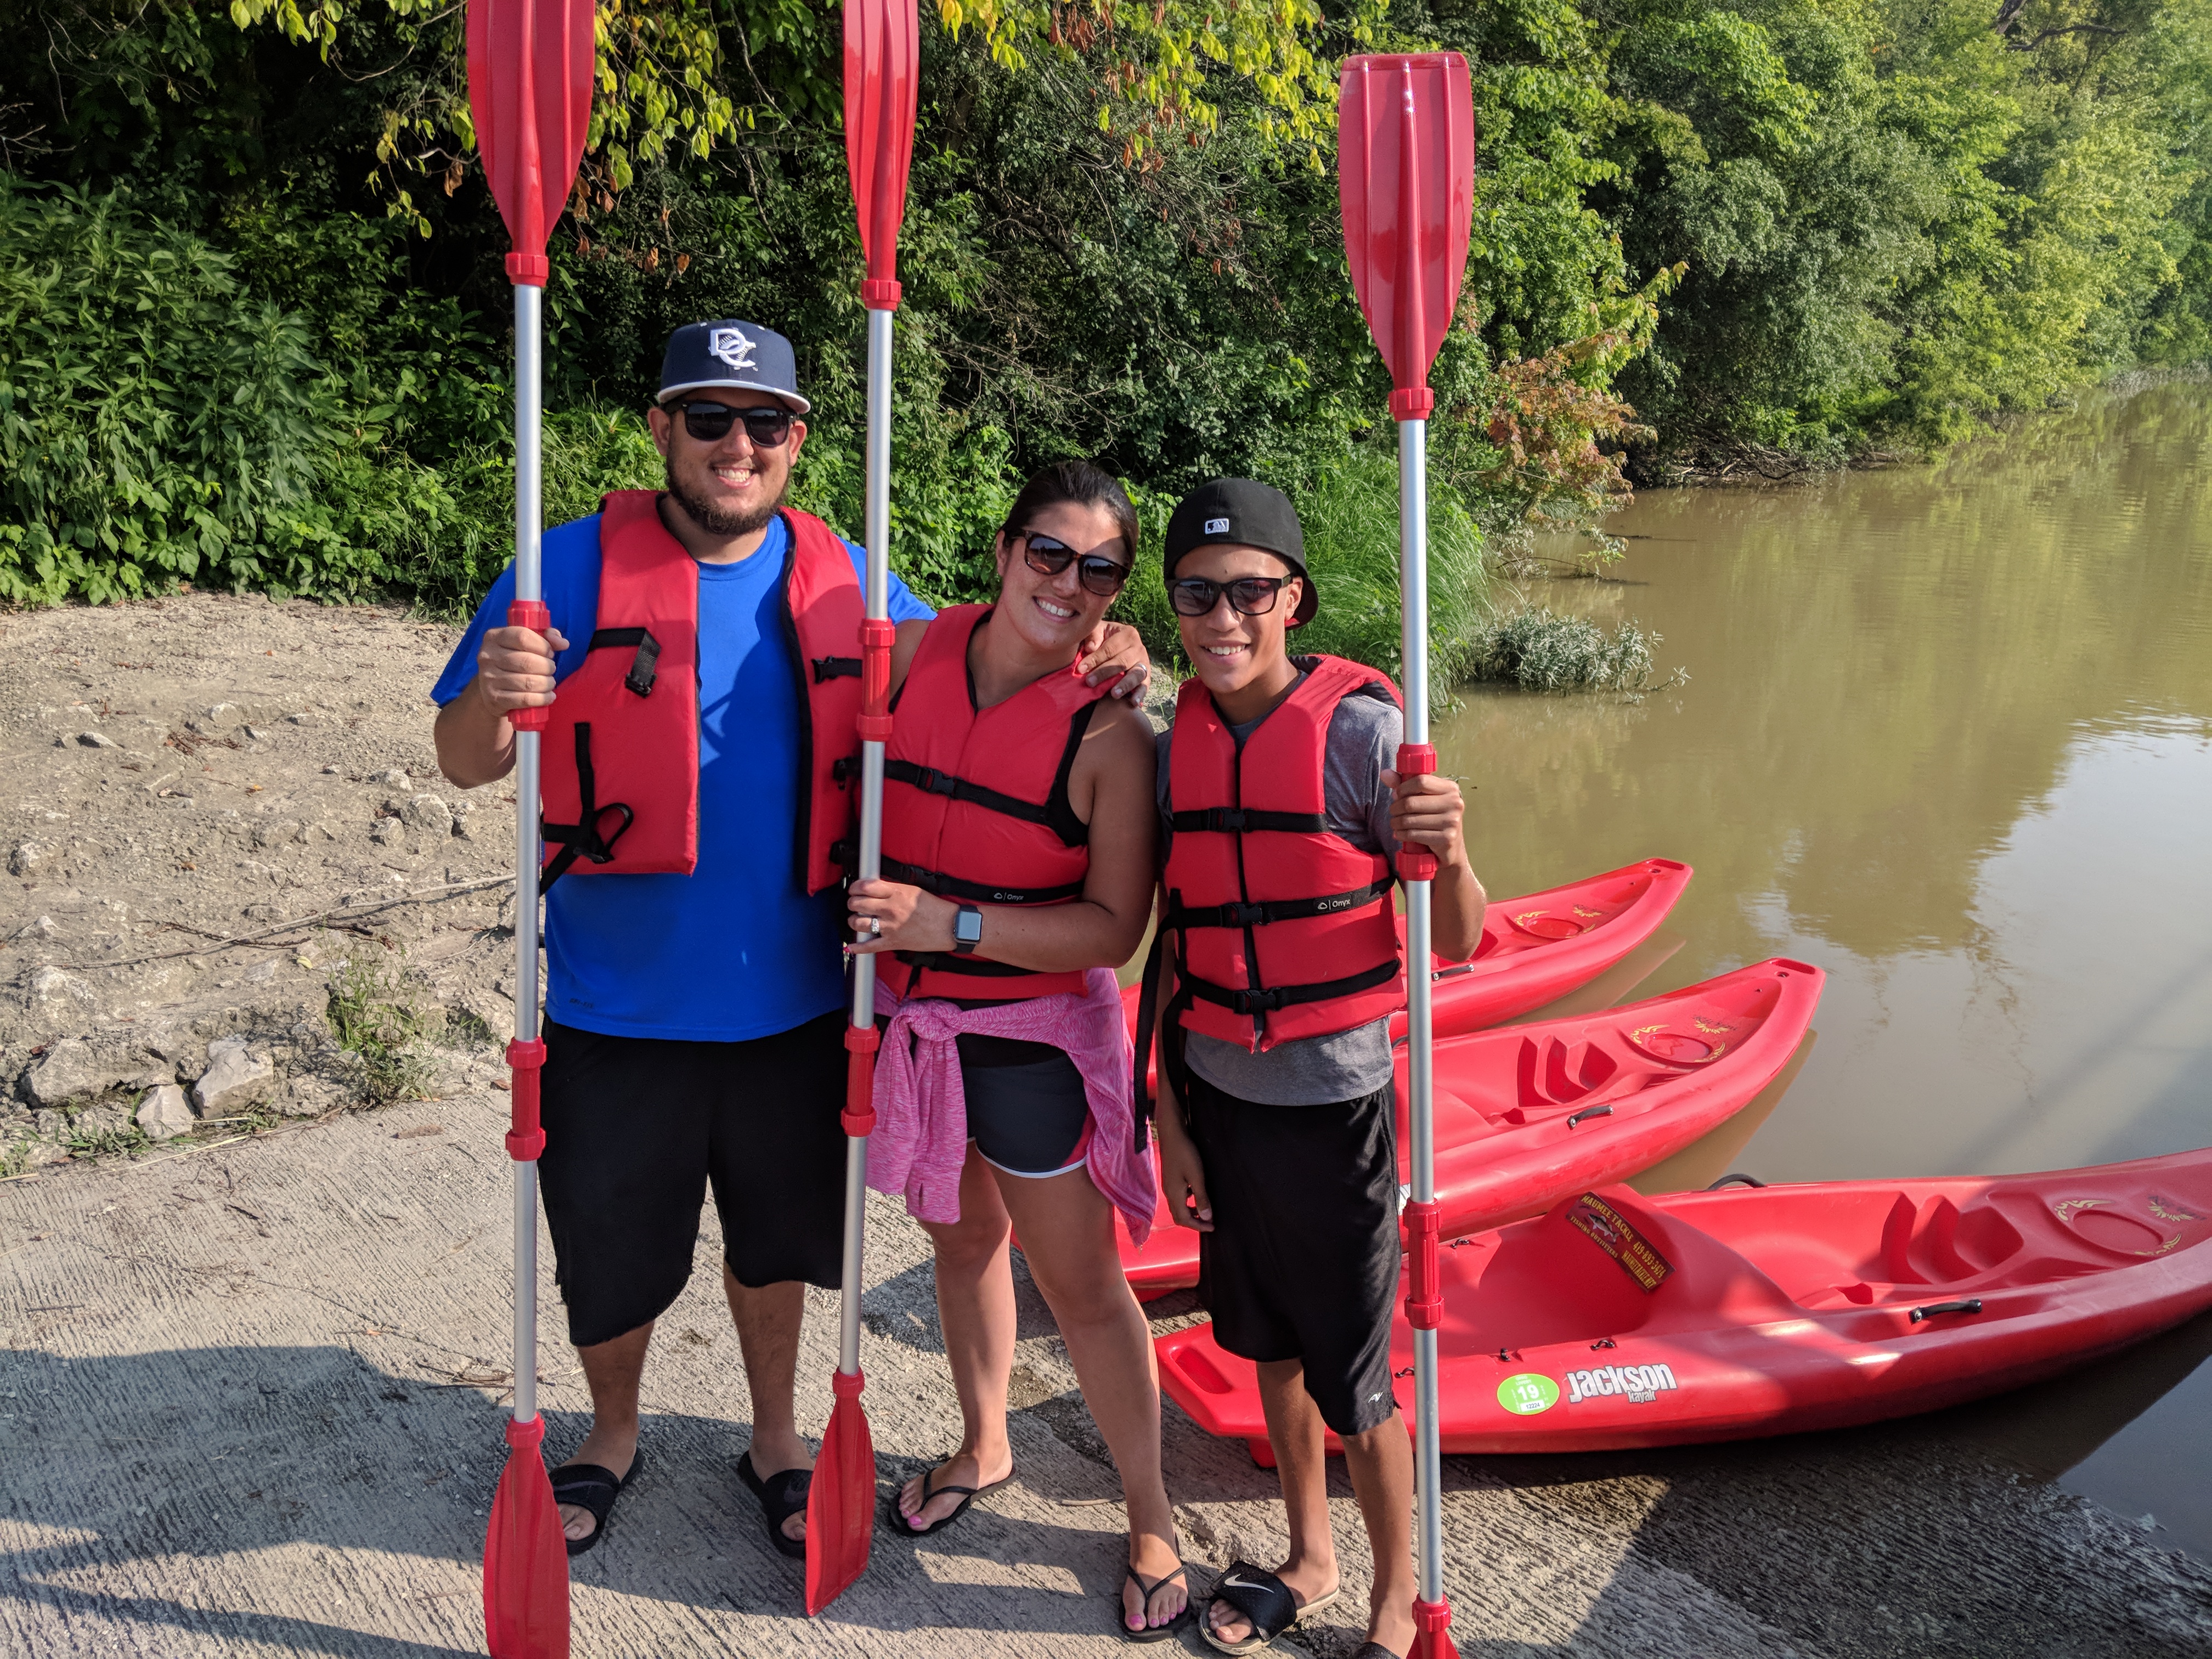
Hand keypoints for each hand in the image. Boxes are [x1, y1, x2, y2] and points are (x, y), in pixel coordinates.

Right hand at [472, 623, 569, 715]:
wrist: (491, 691)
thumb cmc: (514, 663)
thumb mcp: (526, 644)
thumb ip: (546, 637)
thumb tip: (563, 643)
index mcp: (494, 637)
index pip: (522, 637)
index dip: (543, 645)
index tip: (550, 653)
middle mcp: (487, 657)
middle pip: (527, 661)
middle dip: (547, 667)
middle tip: (550, 670)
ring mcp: (488, 679)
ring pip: (528, 682)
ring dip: (546, 684)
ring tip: (549, 683)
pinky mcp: (494, 699)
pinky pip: (525, 699)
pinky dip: (542, 699)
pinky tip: (548, 697)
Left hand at [846, 877, 954, 954]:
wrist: (951, 926)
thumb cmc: (935, 908)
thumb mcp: (913, 890)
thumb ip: (893, 889)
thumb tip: (875, 889)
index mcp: (896, 893)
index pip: (865, 887)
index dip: (855, 887)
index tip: (854, 890)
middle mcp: (890, 908)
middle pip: (857, 904)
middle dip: (852, 903)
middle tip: (855, 904)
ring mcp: (890, 927)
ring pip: (859, 923)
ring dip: (853, 921)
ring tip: (856, 920)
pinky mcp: (893, 942)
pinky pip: (870, 946)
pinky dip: (858, 948)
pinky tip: (851, 946)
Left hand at [1075, 619, 1153, 702]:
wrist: (1116, 648)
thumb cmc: (1102, 639)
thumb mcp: (1097, 631)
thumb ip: (1092, 635)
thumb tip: (1090, 648)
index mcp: (1128, 634)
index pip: (1110, 648)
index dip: (1095, 659)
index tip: (1080, 669)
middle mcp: (1139, 648)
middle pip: (1122, 662)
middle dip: (1104, 673)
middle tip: (1090, 682)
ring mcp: (1144, 663)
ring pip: (1136, 674)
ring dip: (1125, 684)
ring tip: (1114, 694)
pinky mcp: (1146, 677)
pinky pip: (1145, 686)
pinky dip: (1140, 694)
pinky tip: (1133, 702)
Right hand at [1154, 1117, 1212, 1231]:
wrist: (1172, 1134)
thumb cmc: (1185, 1153)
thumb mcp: (1197, 1176)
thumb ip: (1201, 1198)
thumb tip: (1207, 1217)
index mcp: (1174, 1195)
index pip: (1184, 1220)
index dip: (1198, 1226)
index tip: (1212, 1227)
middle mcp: (1168, 1193)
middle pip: (1178, 1216)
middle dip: (1193, 1222)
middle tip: (1208, 1222)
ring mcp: (1168, 1185)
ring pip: (1178, 1207)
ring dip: (1190, 1212)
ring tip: (1205, 1211)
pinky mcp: (1170, 1178)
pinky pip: (1177, 1197)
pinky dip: (1187, 1202)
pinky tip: (1196, 1194)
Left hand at [1383, 767, 1465, 862]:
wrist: (1451, 846)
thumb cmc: (1434, 817)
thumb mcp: (1424, 798)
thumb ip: (1405, 785)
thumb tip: (1384, 773)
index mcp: (1450, 788)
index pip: (1421, 781)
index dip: (1403, 788)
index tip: (1397, 795)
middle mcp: (1455, 803)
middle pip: (1411, 802)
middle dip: (1395, 808)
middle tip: (1393, 812)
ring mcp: (1452, 821)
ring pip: (1410, 820)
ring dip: (1396, 823)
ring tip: (1395, 824)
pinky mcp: (1446, 838)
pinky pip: (1414, 834)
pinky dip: (1401, 834)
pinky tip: (1399, 834)